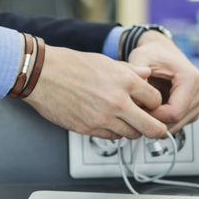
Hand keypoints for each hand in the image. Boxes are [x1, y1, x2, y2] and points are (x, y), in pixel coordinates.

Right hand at [23, 44, 169, 140]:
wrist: (42, 75)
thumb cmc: (70, 65)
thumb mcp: (105, 61)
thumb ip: (130, 71)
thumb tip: (146, 75)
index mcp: (124, 81)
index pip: (156, 100)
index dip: (155, 103)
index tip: (150, 105)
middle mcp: (117, 102)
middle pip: (151, 127)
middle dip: (155, 128)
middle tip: (153, 126)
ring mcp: (103, 118)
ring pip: (132, 135)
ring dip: (132, 129)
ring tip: (124, 120)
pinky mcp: (88, 129)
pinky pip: (111, 137)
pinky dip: (113, 132)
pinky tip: (106, 121)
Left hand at [126, 31, 198, 132]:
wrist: (161, 51)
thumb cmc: (152, 53)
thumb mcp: (140, 59)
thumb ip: (137, 76)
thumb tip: (136, 99)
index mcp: (191, 78)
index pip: (175, 112)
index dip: (153, 116)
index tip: (138, 110)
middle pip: (177, 121)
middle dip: (155, 121)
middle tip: (137, 113)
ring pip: (179, 124)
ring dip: (159, 122)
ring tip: (143, 110)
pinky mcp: (195, 107)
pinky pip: (179, 123)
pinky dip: (164, 121)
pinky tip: (152, 110)